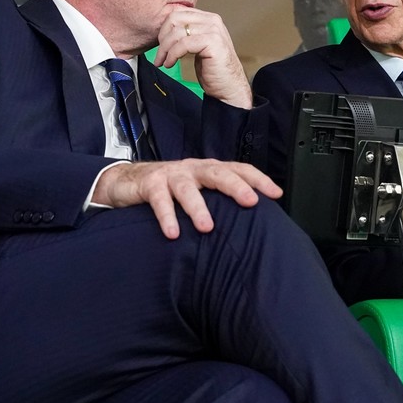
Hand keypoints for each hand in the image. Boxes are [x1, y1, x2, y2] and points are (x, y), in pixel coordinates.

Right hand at [91, 159, 282, 238]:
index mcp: (209, 170)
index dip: (258, 179)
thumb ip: (219, 202)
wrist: (126, 181)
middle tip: (251, 202)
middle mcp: (193, 169)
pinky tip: (173, 233)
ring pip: (188, 188)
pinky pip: (159, 200)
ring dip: (198, 207)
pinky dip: (167, 216)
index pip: (238, 169)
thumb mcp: (197, 192)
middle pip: (218, 173)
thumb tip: (251, 223)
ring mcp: (171, 174)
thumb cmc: (170, 190)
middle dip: (236, 186)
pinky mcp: (150, 184)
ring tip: (207, 227)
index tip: (276, 194)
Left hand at [154, 8, 252, 107]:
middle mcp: (212, 20)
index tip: (160, 45)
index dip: (164, 28)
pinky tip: (170, 64)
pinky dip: (172, 55)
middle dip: (162, 37)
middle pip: (175, 18)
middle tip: (160, 54)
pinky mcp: (212, 42)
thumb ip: (188, 34)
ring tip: (163, 62)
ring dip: (165, 49)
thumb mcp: (198, 46)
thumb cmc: (213, 69)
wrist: (229, 87)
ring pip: (177, 32)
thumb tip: (165, 29)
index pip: (178, 12)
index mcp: (208, 18)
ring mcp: (214, 30)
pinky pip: (183, 44)